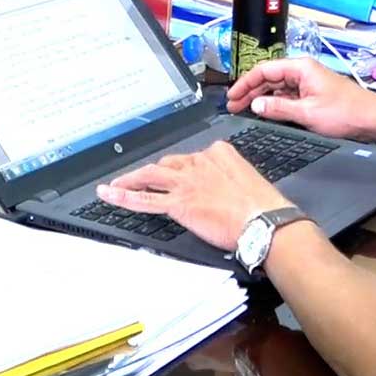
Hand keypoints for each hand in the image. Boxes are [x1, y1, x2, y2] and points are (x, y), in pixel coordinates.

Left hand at [96, 141, 288, 252]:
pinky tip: (111, 195)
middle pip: (166, 164)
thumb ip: (227, 180)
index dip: (180, 170)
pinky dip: (124, 197)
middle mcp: (199, 162)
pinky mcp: (178, 203)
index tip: (177, 177)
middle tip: (137, 179)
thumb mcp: (246, 181)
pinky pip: (145, 199)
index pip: (189, 158)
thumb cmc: (264, 208)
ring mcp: (186, 182)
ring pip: (149, 176)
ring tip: (114, 185)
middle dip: (151, 173)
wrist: (265, 222)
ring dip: (129, 180)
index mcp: (218, 153)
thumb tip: (219, 192)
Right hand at [227, 57, 375, 141]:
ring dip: (261, 97)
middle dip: (250, 91)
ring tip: (245, 109)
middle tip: (234, 105)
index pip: (264, 70)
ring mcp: (308, 82)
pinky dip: (275, 102)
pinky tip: (266, 112)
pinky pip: (288, 95)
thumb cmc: (346, 113)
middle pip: (269, 77)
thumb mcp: (306, 113)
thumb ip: (277, 107)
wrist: (373, 119)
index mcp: (300, 67)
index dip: (244, 83)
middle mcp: (303, 71)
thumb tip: (255, 104)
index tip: (232, 96)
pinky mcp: (313, 94)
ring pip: (277, 87)